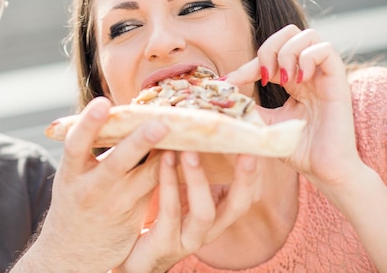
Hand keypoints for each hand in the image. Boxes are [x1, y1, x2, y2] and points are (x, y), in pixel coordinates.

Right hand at [18, 96, 169, 272]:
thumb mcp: (74, 176)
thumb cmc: (75, 200)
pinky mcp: (134, 216)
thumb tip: (122, 114)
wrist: (70, 253)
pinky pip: (156, 189)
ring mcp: (114, 205)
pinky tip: (186, 153)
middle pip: (116, 163)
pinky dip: (170, 170)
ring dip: (166, 158)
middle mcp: (91, 190)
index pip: (76, 145)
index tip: (103, 102)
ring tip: (186, 136)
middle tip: (160, 124)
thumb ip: (93, 150)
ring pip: (146, 179)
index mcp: (70, 174)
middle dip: (137, 143)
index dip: (88, 123)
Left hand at [114, 152, 261, 272]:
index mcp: (214, 216)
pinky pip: (170, 212)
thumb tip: (195, 129)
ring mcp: (187, 240)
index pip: (243, 195)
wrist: (129, 257)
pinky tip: (164, 159)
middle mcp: (207, 230)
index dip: (252, 174)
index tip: (257, 146)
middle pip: (237, 206)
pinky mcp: (164, 244)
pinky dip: (169, 183)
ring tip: (189, 149)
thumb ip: (188, 171)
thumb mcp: (177, 194)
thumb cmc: (154, 218)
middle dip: (244, 179)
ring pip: (204, 211)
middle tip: (245, 150)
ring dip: (198, 177)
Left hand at [225, 24, 362, 186]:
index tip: (228, 83)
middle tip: (263, 77)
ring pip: (307, 35)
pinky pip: (326, 49)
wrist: (323, 169)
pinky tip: (298, 81)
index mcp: (292, 80)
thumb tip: (222, 94)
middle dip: (268, 49)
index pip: (268, 55)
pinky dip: (306, 58)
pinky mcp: (338, 81)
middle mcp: (308, 73)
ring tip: (281, 80)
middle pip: (289, 33)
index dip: (246, 65)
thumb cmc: (297, 149)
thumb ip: (248, 106)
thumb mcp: (264, 123)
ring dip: (285, 53)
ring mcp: (324, 75)